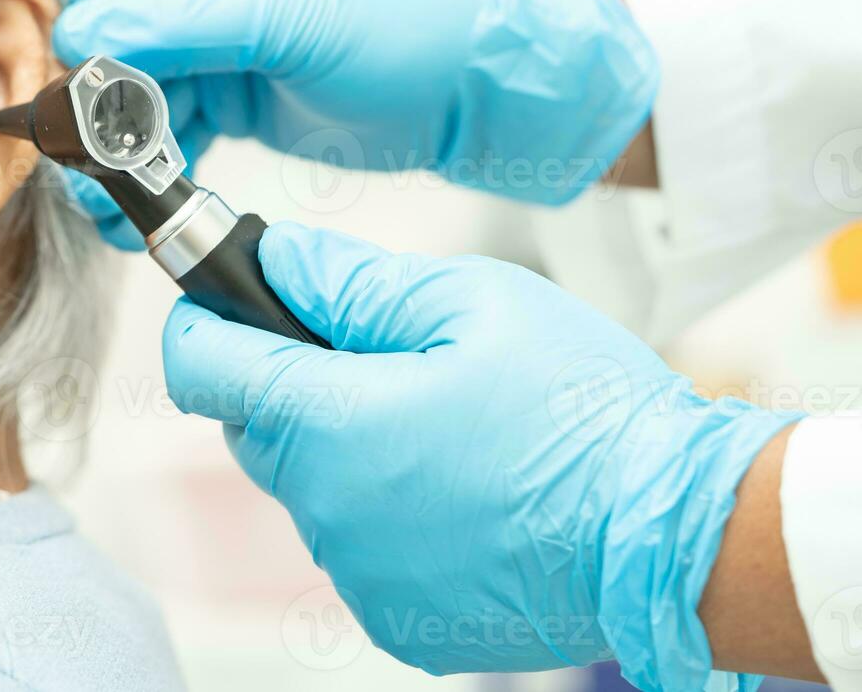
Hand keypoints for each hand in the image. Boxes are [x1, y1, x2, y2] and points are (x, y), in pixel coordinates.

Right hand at [54, 0, 657, 248]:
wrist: (474, 85)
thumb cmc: (397, 19)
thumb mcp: (280, 9)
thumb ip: (173, 23)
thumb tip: (76, 39)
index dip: (94, 37)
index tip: (77, 102)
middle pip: (121, 37)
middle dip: (102, 108)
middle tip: (88, 169)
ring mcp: (220, 32)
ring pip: (139, 91)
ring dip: (123, 149)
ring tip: (112, 205)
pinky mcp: (234, 89)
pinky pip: (172, 125)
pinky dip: (157, 163)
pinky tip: (142, 204)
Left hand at [163, 222, 796, 688]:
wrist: (677, 535)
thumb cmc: (581, 412)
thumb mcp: (470, 305)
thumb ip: (353, 282)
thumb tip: (279, 261)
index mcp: (329, 425)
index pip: (203, 366)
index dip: (205, 320)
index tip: (220, 298)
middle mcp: (325, 513)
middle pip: (254, 427)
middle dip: (290, 382)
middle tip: (376, 355)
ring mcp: (360, 577)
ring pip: (308, 489)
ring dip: (343, 450)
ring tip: (440, 426)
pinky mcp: (399, 621)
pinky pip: (358, 547)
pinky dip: (384, 514)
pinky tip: (460, 490)